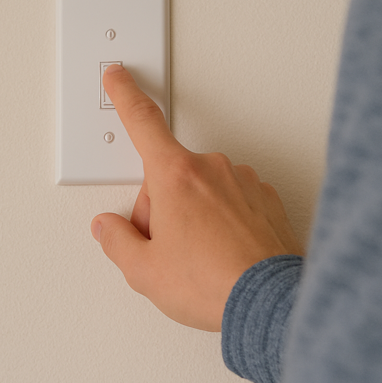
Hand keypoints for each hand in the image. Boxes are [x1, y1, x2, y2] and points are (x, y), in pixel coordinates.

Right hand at [91, 64, 302, 331]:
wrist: (272, 306)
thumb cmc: (213, 284)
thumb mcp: (144, 270)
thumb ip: (117, 241)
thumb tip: (109, 228)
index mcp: (175, 175)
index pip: (142, 121)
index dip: (125, 95)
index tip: (118, 76)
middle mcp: (212, 169)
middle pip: (167, 175)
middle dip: (159, 206)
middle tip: (165, 247)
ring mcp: (243, 182)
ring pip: (199, 189)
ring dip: (191, 214)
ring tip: (199, 257)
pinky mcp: (266, 200)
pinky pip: (230, 201)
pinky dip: (221, 221)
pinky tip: (222, 253)